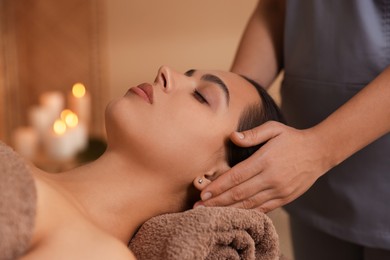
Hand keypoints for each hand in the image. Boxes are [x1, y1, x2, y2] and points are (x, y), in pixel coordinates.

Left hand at [195, 121, 330, 211]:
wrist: (319, 152)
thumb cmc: (292, 138)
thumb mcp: (274, 129)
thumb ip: (252, 134)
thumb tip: (232, 137)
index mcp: (265, 160)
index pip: (237, 176)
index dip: (219, 186)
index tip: (203, 192)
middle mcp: (271, 178)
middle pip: (239, 193)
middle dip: (217, 201)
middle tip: (198, 208)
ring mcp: (279, 190)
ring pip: (249, 204)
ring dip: (228, 210)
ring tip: (211, 214)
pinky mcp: (284, 198)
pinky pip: (263, 209)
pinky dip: (247, 213)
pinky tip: (234, 216)